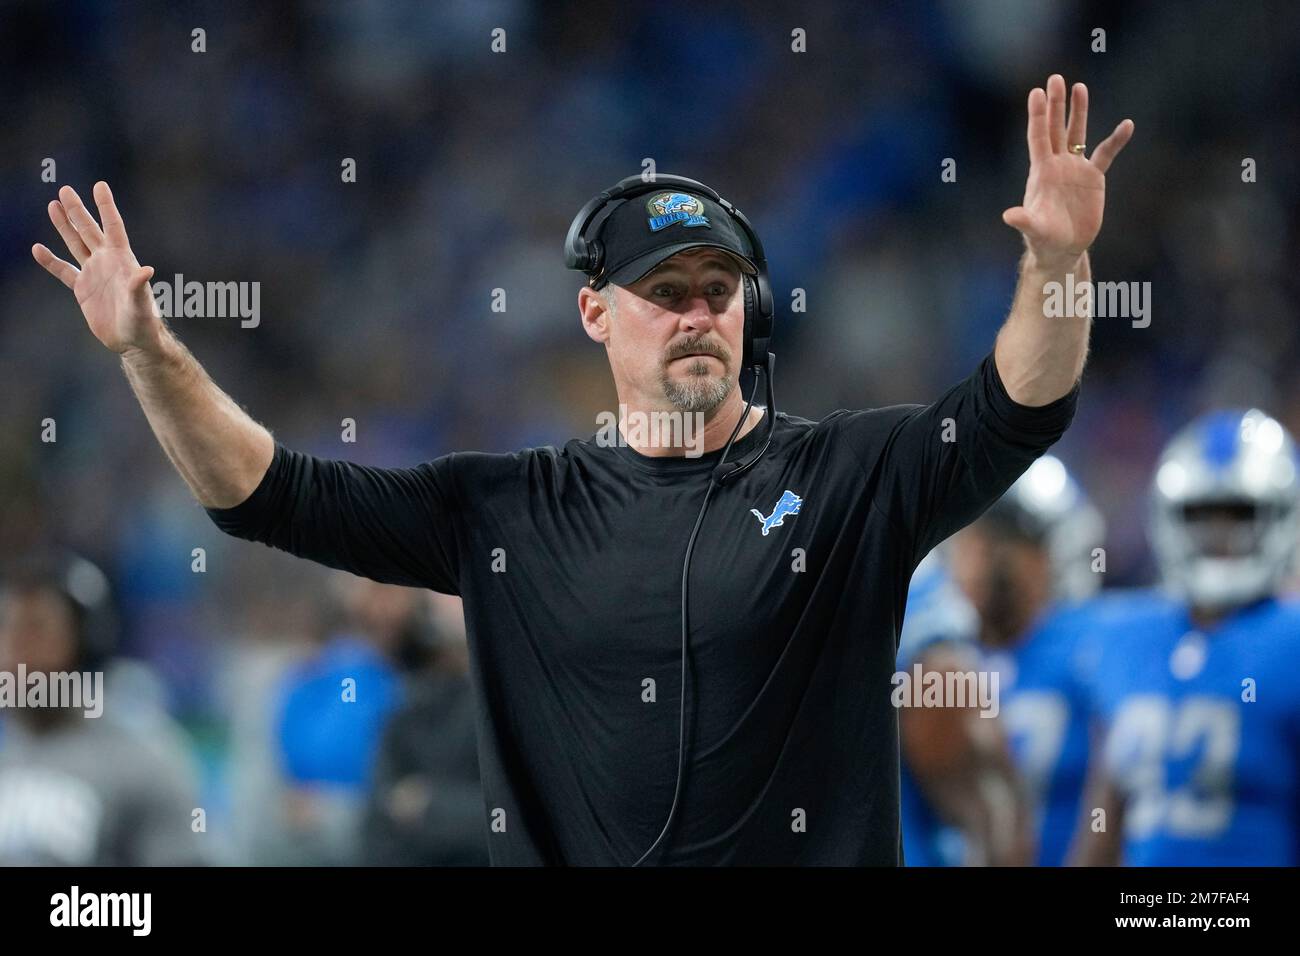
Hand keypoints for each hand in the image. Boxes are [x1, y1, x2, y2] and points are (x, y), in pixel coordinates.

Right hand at [32, 181, 163, 354]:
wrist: (133, 342)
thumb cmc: (144, 323)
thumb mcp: (142, 304)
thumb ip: (140, 287)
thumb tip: (147, 270)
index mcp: (123, 260)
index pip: (114, 227)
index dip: (106, 206)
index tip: (99, 185)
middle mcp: (107, 262)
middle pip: (89, 230)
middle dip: (77, 210)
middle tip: (65, 190)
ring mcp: (94, 273)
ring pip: (76, 244)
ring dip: (64, 226)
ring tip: (52, 205)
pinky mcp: (82, 289)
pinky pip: (63, 271)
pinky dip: (50, 261)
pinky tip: (38, 249)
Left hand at [1002, 75, 1133, 271]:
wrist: (1063, 247)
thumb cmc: (1044, 240)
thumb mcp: (1034, 230)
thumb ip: (1024, 221)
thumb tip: (1009, 216)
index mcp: (1041, 173)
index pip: (1039, 138)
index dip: (1038, 116)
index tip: (1036, 92)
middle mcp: (1057, 165)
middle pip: (1056, 128)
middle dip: (1056, 105)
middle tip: (1055, 78)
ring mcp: (1075, 168)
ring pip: (1077, 134)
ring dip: (1079, 112)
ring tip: (1079, 87)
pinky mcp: (1093, 177)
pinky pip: (1106, 153)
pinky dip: (1116, 140)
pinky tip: (1127, 124)